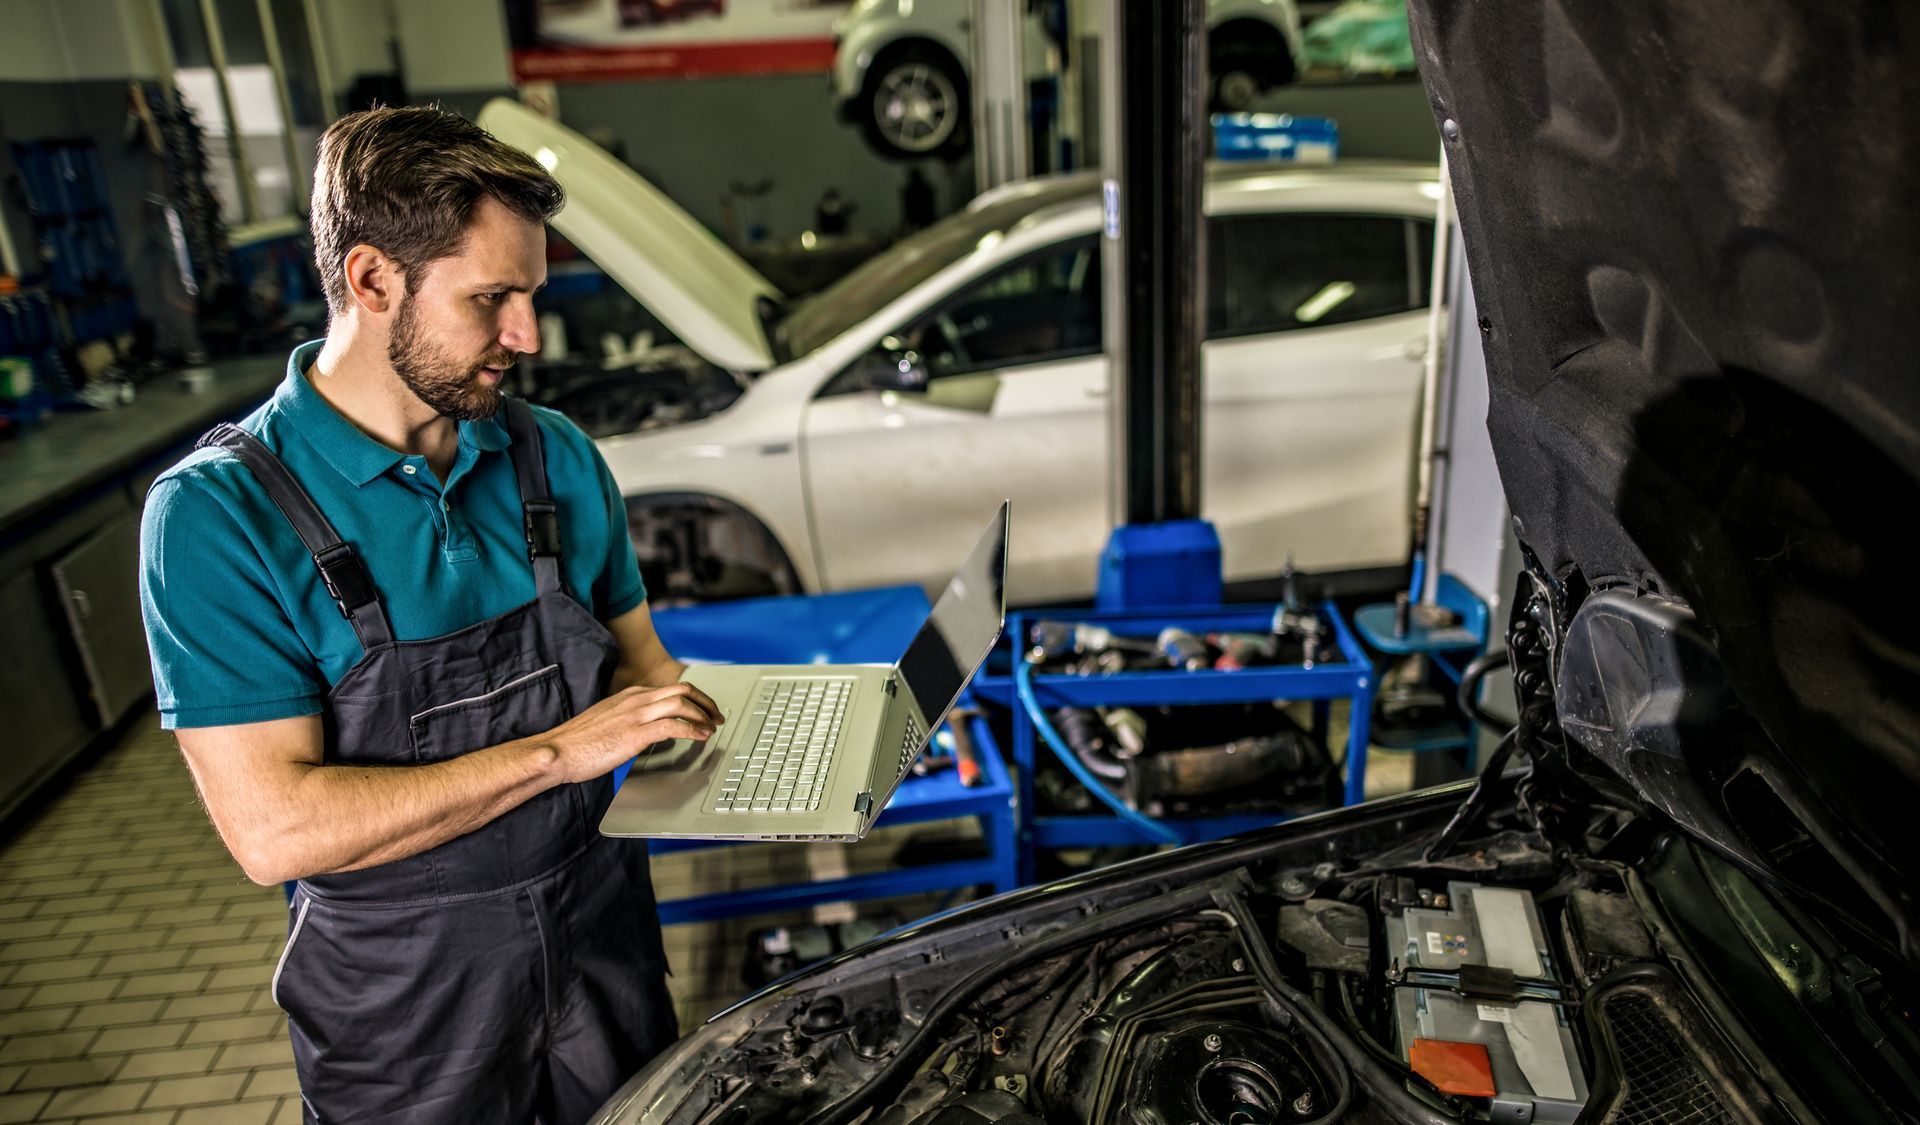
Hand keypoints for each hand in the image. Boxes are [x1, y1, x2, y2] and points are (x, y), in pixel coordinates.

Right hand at [541, 682, 724, 783]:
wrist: (558, 750)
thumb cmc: (578, 742)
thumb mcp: (607, 721)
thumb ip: (629, 719)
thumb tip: (649, 728)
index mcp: (629, 696)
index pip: (670, 689)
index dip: (693, 698)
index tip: (704, 709)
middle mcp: (635, 700)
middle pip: (682, 690)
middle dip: (706, 702)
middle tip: (717, 716)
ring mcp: (636, 715)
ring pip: (682, 704)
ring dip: (703, 715)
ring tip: (713, 728)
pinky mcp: (635, 733)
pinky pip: (674, 726)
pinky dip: (693, 730)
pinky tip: (700, 737)